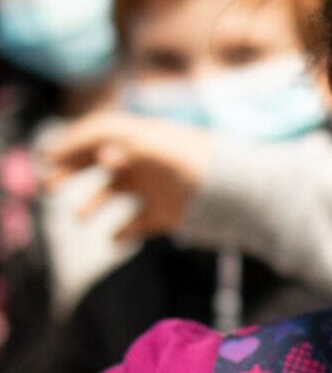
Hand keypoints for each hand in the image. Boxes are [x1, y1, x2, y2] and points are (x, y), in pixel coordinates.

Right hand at [41, 112, 213, 243]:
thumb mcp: (169, 153)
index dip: (73, 141)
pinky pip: (137, 225)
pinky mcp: (167, 214)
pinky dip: (122, 233)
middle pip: (99, 161)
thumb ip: (136, 150)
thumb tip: (104, 157)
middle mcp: (146, 162)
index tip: (49, 156)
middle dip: (71, 171)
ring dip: (91, 205)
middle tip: (48, 184)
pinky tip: (114, 240)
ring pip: (114, 194)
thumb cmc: (205, 166)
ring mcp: (155, 188)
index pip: (100, 132)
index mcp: (144, 139)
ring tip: (78, 218)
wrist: (242, 193)